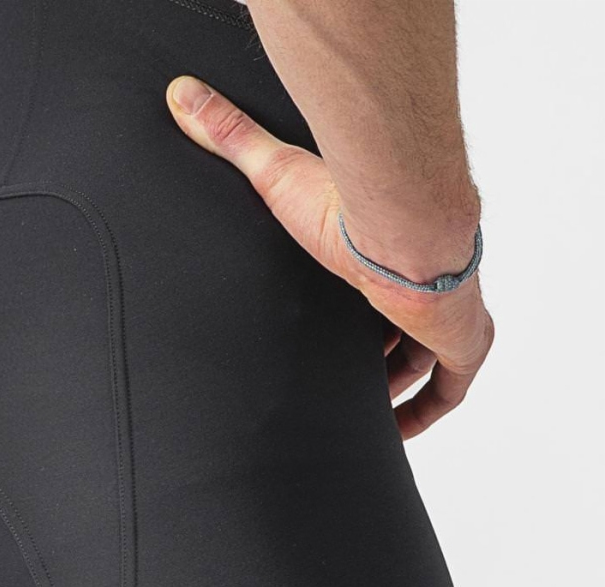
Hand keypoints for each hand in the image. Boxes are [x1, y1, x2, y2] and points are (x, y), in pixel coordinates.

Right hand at [166, 76, 493, 438]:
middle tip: (340, 383)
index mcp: (385, 252)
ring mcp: (447, 317)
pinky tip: (394, 433)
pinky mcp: (462, 347)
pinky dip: (425, 415)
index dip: (361, 312)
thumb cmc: (348, 206)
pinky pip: (449, 394)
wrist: (401, 227)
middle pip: (402, 329)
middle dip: (376, 358)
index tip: (337, 334)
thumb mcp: (275, 172)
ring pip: (427, 365)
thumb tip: (180, 97)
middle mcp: (422, 285)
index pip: (376, 285)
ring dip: (396, 387)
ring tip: (355, 413)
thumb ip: (231, 136)